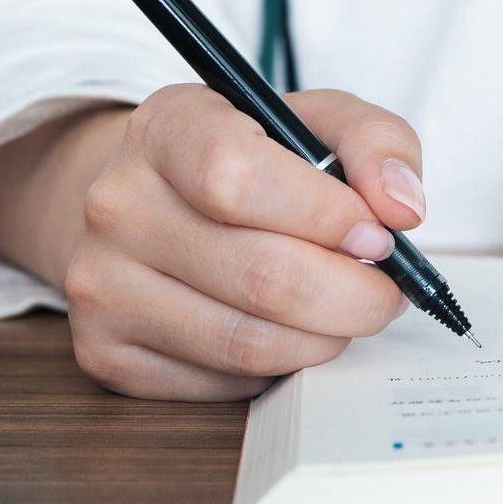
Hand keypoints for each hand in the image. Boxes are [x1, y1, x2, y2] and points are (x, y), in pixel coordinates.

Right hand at [0, 85, 427, 399]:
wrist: (148, 204)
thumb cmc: (249, 163)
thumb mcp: (315, 123)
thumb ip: (376, 142)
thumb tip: (402, 209)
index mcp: (167, 125)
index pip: (237, 178)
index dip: (326, 217)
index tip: (378, 236)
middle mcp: (117, 202)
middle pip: (260, 275)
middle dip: (353, 296)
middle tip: (384, 293)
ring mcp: (100, 281)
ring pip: (247, 342)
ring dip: (323, 338)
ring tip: (344, 313)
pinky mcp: (105, 350)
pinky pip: (221, 380)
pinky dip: (275, 367)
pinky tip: (283, 333)